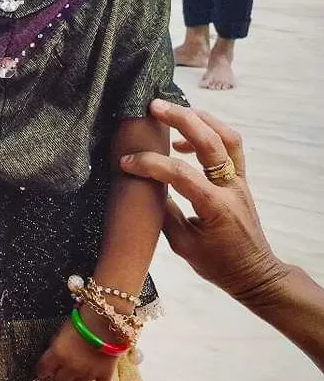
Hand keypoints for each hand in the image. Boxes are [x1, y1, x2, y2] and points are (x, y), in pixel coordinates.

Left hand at [36, 317, 118, 380]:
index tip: (43, 372)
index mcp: (58, 353)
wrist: (106, 319)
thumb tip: (54, 353)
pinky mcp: (104, 375)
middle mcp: (71, 366)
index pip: (43, 369)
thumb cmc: (83, 318)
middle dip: (60, 379)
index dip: (42, 371)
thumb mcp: (63, 328)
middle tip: (62, 375)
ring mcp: (88, 373)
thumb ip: (57, 344)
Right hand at [120, 100, 287, 306]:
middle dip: (181, 119)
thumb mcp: (184, 246)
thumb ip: (164, 213)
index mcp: (216, 207)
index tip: (126, 163)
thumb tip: (143, 186)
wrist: (256, 274)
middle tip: (154, 106)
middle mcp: (231, 188)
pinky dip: (208, 133)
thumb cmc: (218, 266)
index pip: (181, 174)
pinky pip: (230, 146)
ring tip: (173, 111)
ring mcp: (239, 180)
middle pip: (211, 141)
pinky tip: (183, 141)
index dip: (150, 165)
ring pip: (227, 137)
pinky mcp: (240, 178)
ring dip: (200, 118)